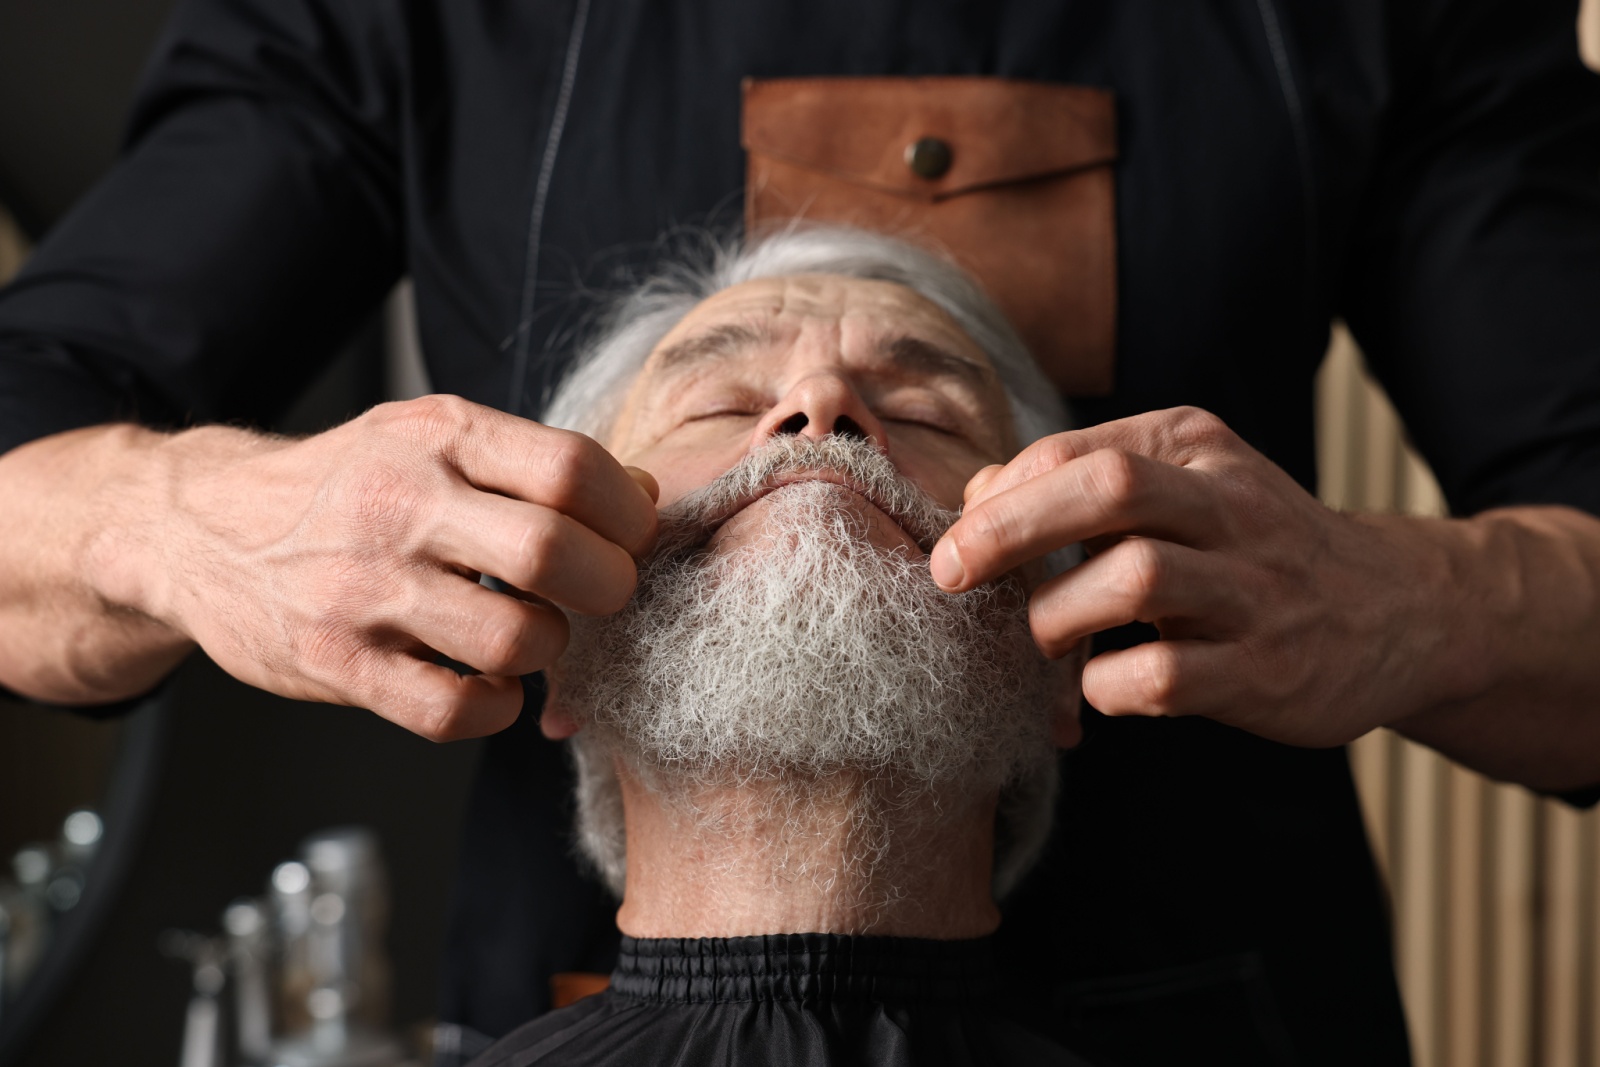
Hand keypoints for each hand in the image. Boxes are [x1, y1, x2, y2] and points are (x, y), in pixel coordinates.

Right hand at [106, 395, 657, 739]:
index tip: (629, 535)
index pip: (571, 468)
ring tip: (533, 635)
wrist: (200, 527)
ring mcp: (364, 588)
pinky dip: (498, 706)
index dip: (626, 513)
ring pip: (516, 639)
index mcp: (435, 437)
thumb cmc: (342, 485)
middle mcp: (399, 504)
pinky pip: (456, 710)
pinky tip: (491, 684)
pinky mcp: (337, 663)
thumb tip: (642, 498)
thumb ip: (529, 464)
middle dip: (607, 586)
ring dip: (551, 649)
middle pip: (554, 554)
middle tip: (599, 593)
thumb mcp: (427, 438)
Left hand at [930, 406, 1449, 747]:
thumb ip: (1082, 482)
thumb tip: (975, 496)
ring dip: (1058, 616)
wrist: (1400, 612)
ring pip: (1135, 579)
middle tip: (950, 573)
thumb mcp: (1186, 483)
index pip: (1073, 453)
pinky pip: (1161, 677)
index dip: (998, 498)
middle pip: (1107, 491)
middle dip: (1009, 530)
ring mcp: (1255, 591)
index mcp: (1196, 448)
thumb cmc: (1252, 547)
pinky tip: (1098, 690)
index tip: (955, 541)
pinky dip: (1106, 687)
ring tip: (1044, 641)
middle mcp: (1230, 506)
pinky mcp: (1266, 672)